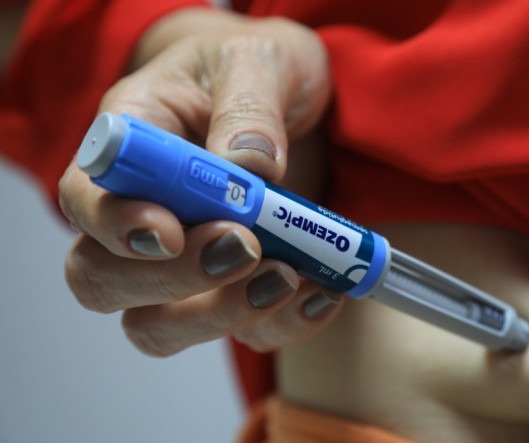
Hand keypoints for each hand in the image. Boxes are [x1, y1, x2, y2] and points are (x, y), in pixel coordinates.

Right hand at [59, 9, 336, 355]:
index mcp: (130, 146)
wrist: (292, 95)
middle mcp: (143, 212)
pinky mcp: (235, 285)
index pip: (84, 200)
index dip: (116, 227)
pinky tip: (323, 292)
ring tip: (289, 277)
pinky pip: (243, 333)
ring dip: (223, 316)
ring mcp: (185, 259)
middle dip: (174, 282)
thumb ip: (249, 107)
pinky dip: (282, 325)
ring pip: (161, 325)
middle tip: (246, 249)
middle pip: (105, 280)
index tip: (172, 232)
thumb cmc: (255, 70)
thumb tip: (247, 167)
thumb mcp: (259, 63)